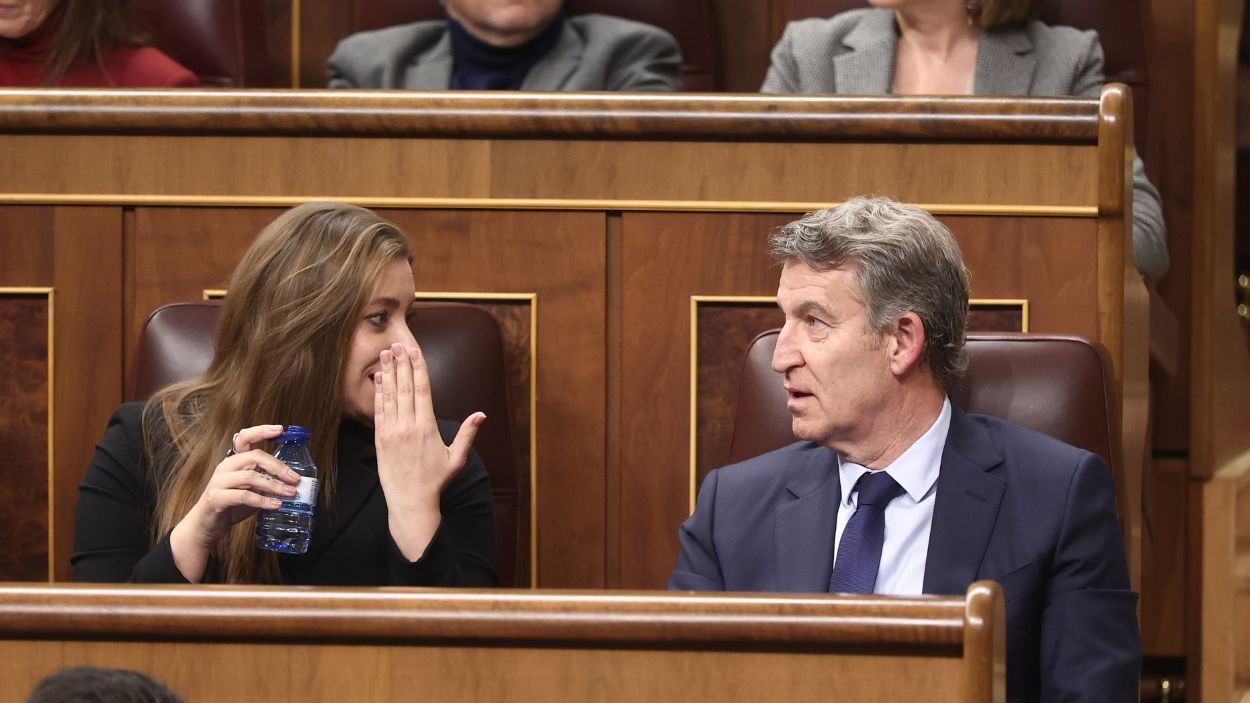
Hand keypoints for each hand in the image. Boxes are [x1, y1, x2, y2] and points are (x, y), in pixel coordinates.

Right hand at [169, 424, 295, 581]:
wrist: (205, 526)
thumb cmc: (231, 506)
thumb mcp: (251, 490)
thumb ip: (266, 481)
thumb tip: (292, 481)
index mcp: (233, 461)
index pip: (244, 438)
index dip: (261, 431)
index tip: (280, 429)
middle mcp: (225, 467)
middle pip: (254, 456)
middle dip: (278, 466)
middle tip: (295, 478)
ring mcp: (218, 481)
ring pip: (250, 477)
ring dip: (274, 485)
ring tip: (290, 493)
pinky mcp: (216, 498)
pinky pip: (244, 496)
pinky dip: (263, 500)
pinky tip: (275, 505)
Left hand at [374, 343, 484, 559]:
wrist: (410, 501)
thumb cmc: (436, 480)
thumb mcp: (457, 458)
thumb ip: (467, 434)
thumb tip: (482, 414)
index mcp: (427, 427)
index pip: (422, 390)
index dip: (418, 368)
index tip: (415, 351)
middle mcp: (408, 426)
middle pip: (405, 387)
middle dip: (401, 364)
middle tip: (397, 344)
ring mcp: (392, 432)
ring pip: (390, 396)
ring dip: (388, 373)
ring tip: (386, 354)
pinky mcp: (380, 440)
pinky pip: (378, 411)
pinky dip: (378, 393)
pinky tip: (378, 379)